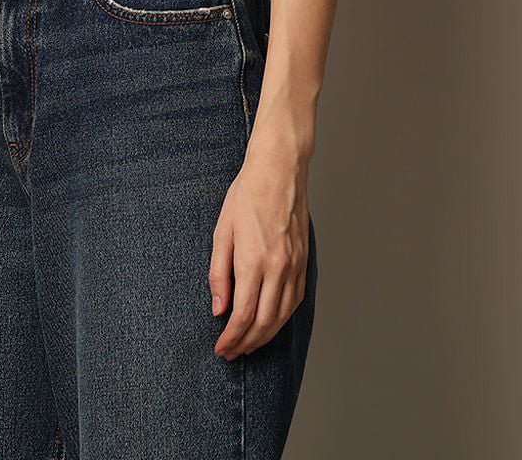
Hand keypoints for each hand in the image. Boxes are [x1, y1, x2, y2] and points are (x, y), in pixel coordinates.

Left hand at [208, 148, 309, 359]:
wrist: (279, 170)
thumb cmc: (247, 195)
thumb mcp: (222, 231)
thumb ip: (219, 273)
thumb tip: (218, 308)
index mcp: (253, 261)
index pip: (243, 316)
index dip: (231, 338)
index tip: (221, 348)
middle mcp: (277, 268)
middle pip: (264, 323)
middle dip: (246, 343)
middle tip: (231, 352)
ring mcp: (294, 265)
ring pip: (282, 316)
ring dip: (265, 336)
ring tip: (249, 343)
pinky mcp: (303, 261)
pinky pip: (295, 300)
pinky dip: (282, 318)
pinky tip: (271, 322)